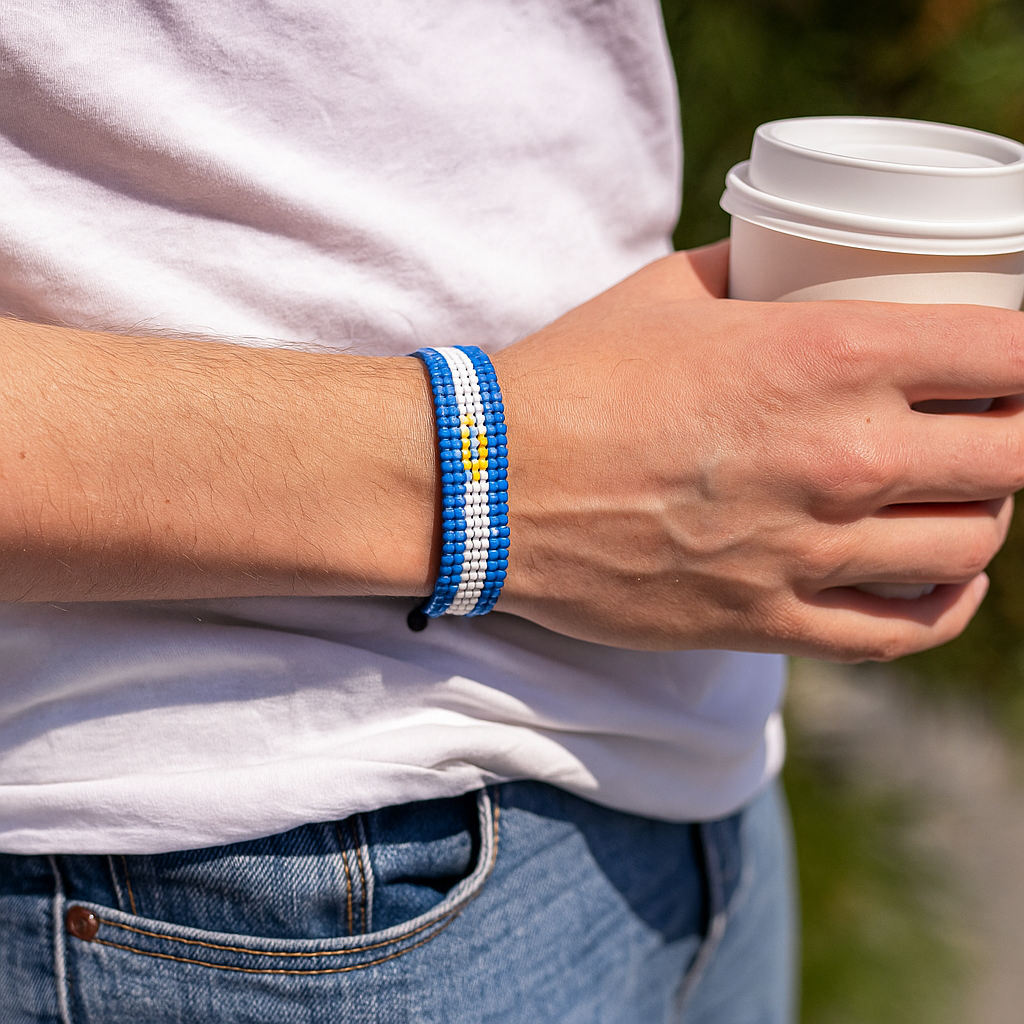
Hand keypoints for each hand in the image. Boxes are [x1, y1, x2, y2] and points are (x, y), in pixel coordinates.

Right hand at [493, 243, 1022, 661]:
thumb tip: (794, 262)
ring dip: (985, 513)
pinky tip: (943, 577)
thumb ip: (754, 271)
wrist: (488, 484)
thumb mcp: (669, 291)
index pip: (1012, 354)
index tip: (1015, 356)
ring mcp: (809, 552)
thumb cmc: (572, 378)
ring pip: (971, 546)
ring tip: (958, 492)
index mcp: (827, 357)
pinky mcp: (769, 620)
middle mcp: (840, 459)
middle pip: (1015, 457)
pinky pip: (904, 631)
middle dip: (1022, 433)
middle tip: (988, 420)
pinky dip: (946, 604)